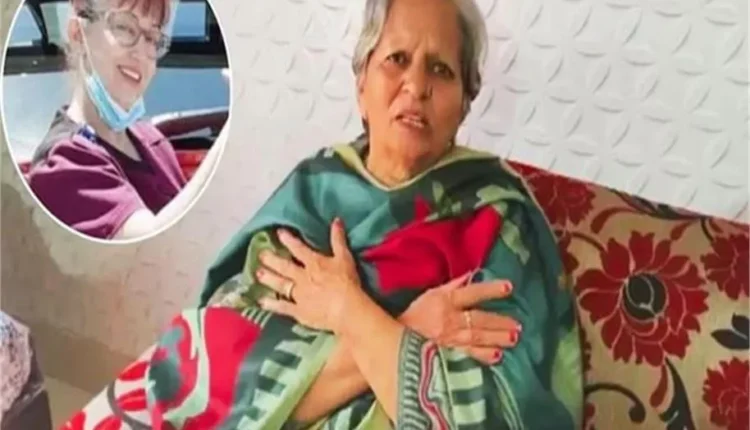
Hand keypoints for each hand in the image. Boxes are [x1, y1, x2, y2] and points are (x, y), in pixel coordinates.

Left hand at [255, 218, 364, 332]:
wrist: (345, 308)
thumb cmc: (347, 282)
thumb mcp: (345, 258)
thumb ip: (338, 239)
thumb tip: (336, 220)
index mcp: (314, 263)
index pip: (298, 248)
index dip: (288, 240)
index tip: (278, 233)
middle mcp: (302, 277)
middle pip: (284, 266)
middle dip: (271, 259)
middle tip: (260, 255)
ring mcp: (298, 294)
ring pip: (280, 284)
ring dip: (268, 278)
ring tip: (258, 274)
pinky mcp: (298, 311)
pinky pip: (282, 306)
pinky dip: (271, 304)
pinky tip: (261, 301)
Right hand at [399, 271, 521, 364]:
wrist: (395, 340)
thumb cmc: (415, 314)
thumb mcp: (430, 295)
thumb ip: (452, 286)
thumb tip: (472, 275)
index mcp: (445, 302)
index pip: (471, 293)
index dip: (490, 290)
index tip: (508, 287)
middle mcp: (449, 320)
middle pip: (479, 319)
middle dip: (499, 321)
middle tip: (518, 324)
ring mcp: (450, 339)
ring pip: (477, 338)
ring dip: (496, 338)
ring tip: (513, 338)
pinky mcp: (448, 354)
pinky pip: (468, 355)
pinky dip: (483, 356)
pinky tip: (497, 356)